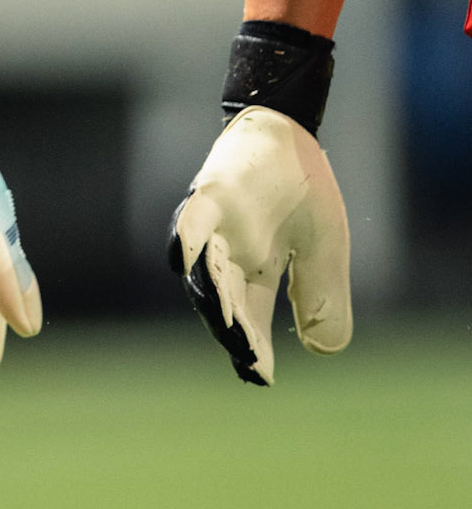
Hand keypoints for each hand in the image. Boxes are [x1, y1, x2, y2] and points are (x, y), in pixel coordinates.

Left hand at [168, 106, 351, 385]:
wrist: (289, 132)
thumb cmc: (301, 191)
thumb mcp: (324, 251)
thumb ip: (321, 296)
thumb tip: (323, 350)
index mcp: (253, 270)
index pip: (249, 316)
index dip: (254, 345)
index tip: (261, 376)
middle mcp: (227, 253)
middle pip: (224, 300)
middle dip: (232, 328)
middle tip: (245, 358)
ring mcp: (214, 225)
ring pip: (205, 267)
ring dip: (210, 293)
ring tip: (222, 322)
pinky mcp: (209, 193)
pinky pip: (193, 217)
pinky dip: (188, 236)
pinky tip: (183, 257)